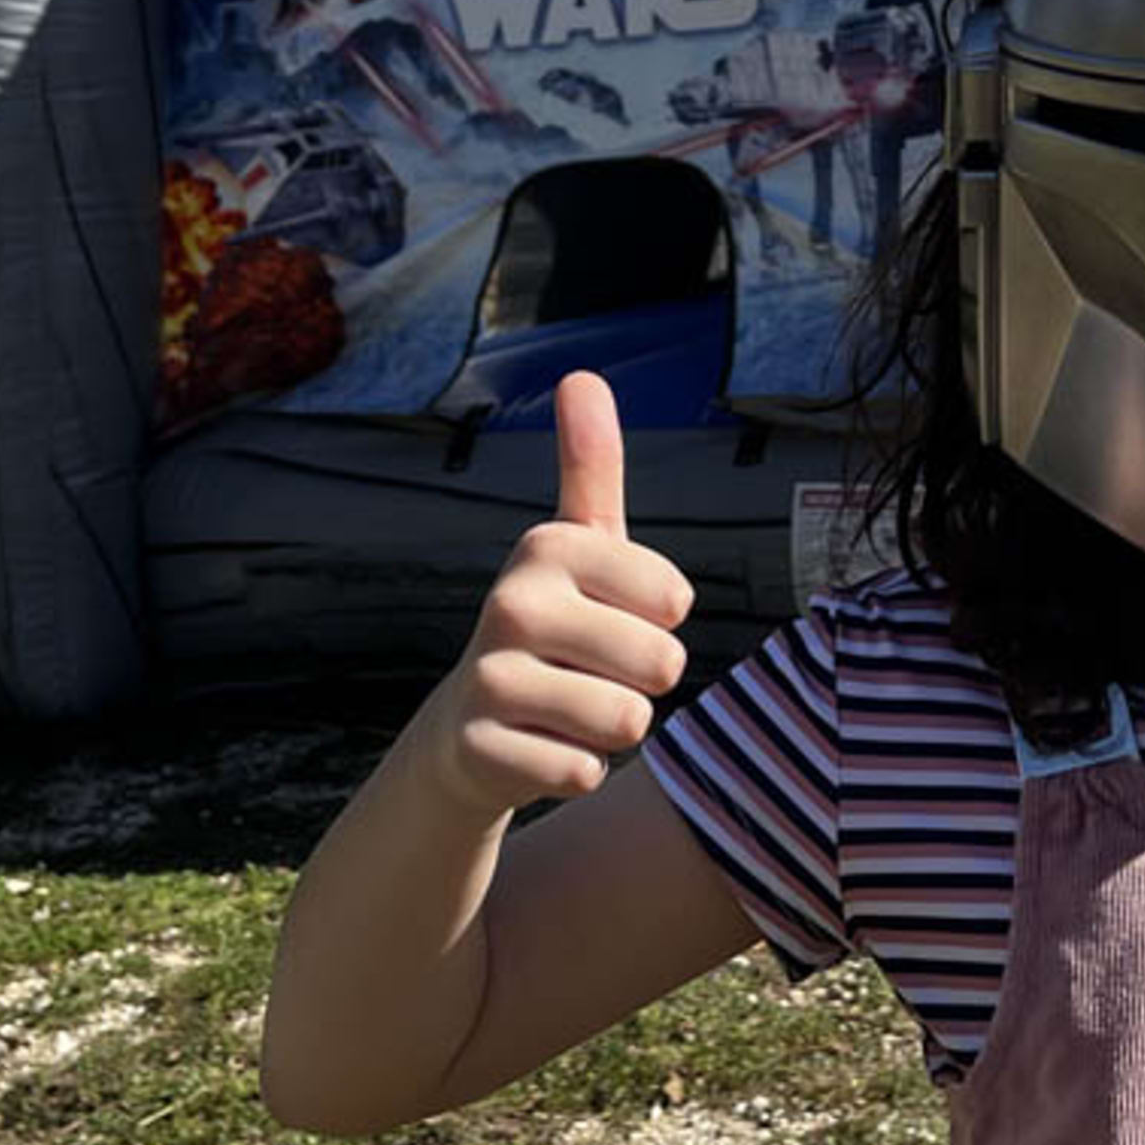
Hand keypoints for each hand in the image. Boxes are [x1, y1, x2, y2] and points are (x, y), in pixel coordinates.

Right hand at [410, 373, 695, 816]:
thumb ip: (590, 465)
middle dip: (644, 682)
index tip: (614, 615)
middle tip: (593, 671)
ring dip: (616, 729)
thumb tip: (580, 373)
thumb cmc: (555, 624)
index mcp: (547, 547)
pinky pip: (585, 771)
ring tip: (572, 709)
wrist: (470, 727)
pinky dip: (579, 770)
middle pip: (661, 663)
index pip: (675, 599)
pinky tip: (542, 748)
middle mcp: (511, 603)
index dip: (660, 621)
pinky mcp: (480, 751)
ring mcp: (490, 679)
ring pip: (628, 721)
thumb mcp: (580, 546)